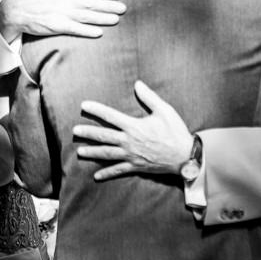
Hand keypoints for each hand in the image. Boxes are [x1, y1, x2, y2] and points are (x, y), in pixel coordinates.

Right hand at [0, 0, 124, 40]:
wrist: (16, 9)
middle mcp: (66, 0)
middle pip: (92, 3)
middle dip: (109, 5)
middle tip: (124, 8)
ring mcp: (62, 14)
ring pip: (86, 16)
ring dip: (102, 18)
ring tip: (116, 19)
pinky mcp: (56, 26)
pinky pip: (74, 29)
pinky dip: (87, 31)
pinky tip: (99, 33)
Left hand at [73, 80, 192, 179]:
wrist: (185, 156)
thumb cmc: (175, 131)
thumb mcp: (164, 110)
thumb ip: (149, 97)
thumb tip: (137, 83)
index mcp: (133, 126)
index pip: (110, 116)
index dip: (95, 110)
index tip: (83, 106)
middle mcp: (129, 141)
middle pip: (103, 136)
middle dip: (88, 133)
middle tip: (74, 131)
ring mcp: (131, 155)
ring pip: (107, 154)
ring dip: (92, 152)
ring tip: (80, 152)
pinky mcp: (136, 167)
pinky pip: (118, 170)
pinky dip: (107, 173)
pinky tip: (96, 175)